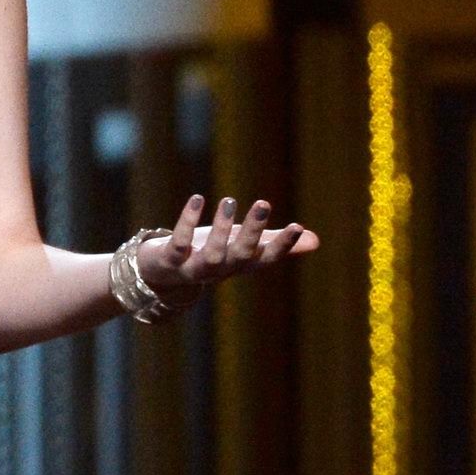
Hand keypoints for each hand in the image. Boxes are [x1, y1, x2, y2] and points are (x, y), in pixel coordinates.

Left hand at [138, 194, 319, 304]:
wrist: (160, 275)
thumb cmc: (207, 253)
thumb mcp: (241, 246)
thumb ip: (273, 242)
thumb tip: (315, 239)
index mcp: (240, 266)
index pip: (266, 259)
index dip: (283, 246)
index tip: (298, 226)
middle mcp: (221, 270)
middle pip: (241, 255)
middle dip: (253, 231)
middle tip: (264, 203)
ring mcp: (194, 268)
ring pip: (212, 254)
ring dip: (221, 228)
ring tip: (230, 201)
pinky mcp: (169, 260)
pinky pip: (179, 243)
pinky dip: (186, 222)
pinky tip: (197, 199)